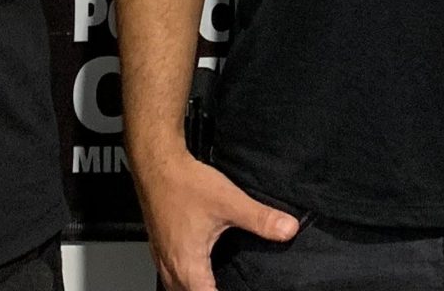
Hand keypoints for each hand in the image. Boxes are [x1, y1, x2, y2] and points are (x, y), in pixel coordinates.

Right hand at [133, 149, 297, 290]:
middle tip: (233, 283)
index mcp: (187, 266)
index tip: (241, 288)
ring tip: (216, 282)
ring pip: (179, 289)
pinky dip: (187, 280)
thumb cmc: (184, 184)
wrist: (156, 165)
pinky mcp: (160, 248)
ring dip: (198, 288)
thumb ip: (260, 219)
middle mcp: (171, 268)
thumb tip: (287, 230)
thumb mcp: (229, 201)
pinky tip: (200, 269)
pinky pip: (173, 276)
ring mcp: (162, 259)